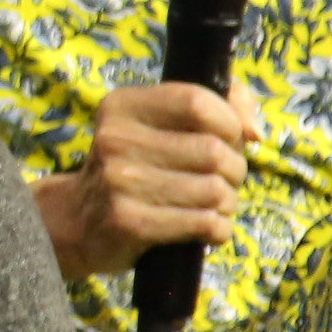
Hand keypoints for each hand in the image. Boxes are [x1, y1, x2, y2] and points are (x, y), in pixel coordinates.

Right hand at [32, 80, 264, 287]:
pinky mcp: (129, 222)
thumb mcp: (159, 125)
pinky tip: (206, 228)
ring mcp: (119, 182)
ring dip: (227, 202)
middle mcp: (115, 139)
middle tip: (223, 179)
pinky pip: (205, 224)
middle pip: (212, 150)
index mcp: (122, 106)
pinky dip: (219, 229)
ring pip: (214, 190)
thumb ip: (216, 107)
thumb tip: (253, 130)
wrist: (77, 221)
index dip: (229, 122)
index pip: (196, 102)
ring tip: (214, 205)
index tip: (228, 139)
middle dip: (234, 169)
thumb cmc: (136, 168)